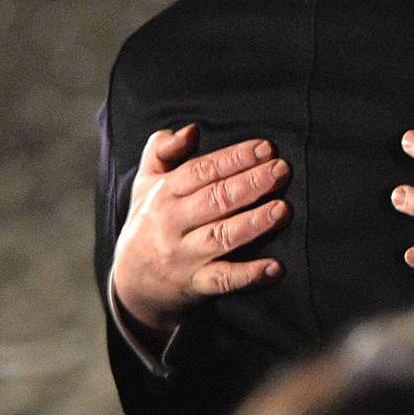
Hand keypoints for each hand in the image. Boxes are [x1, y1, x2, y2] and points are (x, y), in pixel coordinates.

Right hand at [110, 124, 290, 338]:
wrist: (131, 282)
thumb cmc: (149, 221)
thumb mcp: (146, 182)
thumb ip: (163, 149)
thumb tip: (191, 130)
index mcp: (164, 194)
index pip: (202, 171)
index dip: (234, 158)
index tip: (266, 148)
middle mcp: (172, 224)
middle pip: (215, 200)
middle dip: (250, 184)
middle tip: (281, 170)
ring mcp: (184, 256)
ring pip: (221, 237)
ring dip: (253, 224)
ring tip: (282, 210)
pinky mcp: (195, 284)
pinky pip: (223, 280)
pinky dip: (249, 275)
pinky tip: (274, 267)